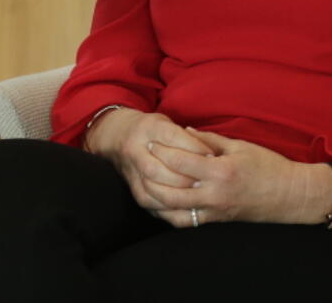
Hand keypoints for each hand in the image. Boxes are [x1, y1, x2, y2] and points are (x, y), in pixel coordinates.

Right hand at [84, 109, 217, 212]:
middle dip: (185, 176)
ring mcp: (132, 171)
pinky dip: (169, 207)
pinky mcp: (134, 189)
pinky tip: (185, 206)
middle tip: (205, 181)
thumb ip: (188, 136)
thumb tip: (211, 153)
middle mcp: (135, 149)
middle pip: (159, 167)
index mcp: (148, 128)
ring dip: (177, 193)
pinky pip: (151, 203)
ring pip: (153, 187)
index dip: (195, 148)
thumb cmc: (152, 131)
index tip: (213, 156)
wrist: (119, 137)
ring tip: (197, 194)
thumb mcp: (169, 124)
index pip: (173, 138)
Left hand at [144, 130, 331, 227]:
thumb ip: (209, 140)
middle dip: (153, 174)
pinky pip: (187, 221)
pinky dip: (169, 213)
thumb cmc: (267, 166)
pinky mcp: (217, 221)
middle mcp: (215, 194)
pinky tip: (159, 203)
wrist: (290, 195)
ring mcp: (216, 211)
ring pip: (175, 210)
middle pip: (171, 190)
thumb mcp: (239, 146)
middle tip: (142, 161)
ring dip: (156, 197)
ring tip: (145, 182)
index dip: (162, 150)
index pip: (181, 161)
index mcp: (221, 171)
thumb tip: (185, 131)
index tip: (151, 141)